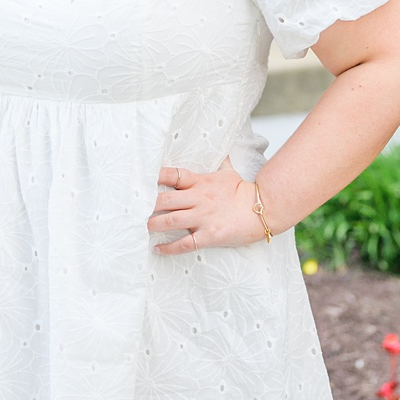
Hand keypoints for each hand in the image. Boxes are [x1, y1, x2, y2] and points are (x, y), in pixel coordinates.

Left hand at [147, 158, 265, 255]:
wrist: (264, 209)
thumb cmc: (244, 192)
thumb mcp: (229, 173)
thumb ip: (220, 162)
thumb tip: (221, 150)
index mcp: (201, 182)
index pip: (174, 175)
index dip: (156, 176)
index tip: (142, 179)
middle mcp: (199, 198)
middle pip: (165, 199)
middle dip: (148, 204)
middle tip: (136, 208)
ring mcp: (203, 217)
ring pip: (170, 220)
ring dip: (153, 224)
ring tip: (143, 226)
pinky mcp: (209, 235)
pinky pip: (184, 243)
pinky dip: (168, 248)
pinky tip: (158, 249)